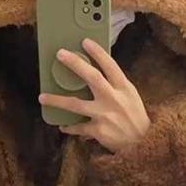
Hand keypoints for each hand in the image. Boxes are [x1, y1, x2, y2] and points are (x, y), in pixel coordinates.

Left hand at [38, 38, 150, 152]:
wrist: (143, 143)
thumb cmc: (135, 117)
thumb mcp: (131, 96)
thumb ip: (116, 85)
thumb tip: (96, 71)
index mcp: (124, 88)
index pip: (110, 65)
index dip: (98, 53)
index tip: (85, 42)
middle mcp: (113, 99)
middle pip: (92, 77)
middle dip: (75, 64)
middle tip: (60, 54)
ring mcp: (104, 115)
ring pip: (75, 104)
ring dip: (57, 100)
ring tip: (42, 97)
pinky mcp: (98, 130)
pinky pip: (78, 127)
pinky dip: (69, 127)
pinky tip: (62, 126)